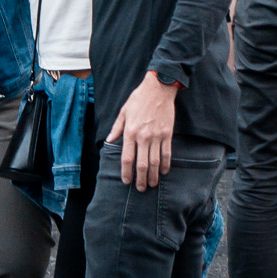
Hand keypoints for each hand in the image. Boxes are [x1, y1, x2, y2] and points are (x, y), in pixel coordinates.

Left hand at [107, 72, 178, 191]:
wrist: (158, 88)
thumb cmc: (138, 99)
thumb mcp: (123, 111)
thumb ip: (117, 128)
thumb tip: (109, 140)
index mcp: (130, 132)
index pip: (127, 158)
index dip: (126, 172)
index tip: (126, 181)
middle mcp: (143, 136)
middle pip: (142, 164)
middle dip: (141, 179)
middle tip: (140, 189)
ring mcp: (156, 136)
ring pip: (155, 162)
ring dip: (153, 176)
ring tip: (152, 184)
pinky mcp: (167, 134)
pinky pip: (167, 153)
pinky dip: (166, 164)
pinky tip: (163, 172)